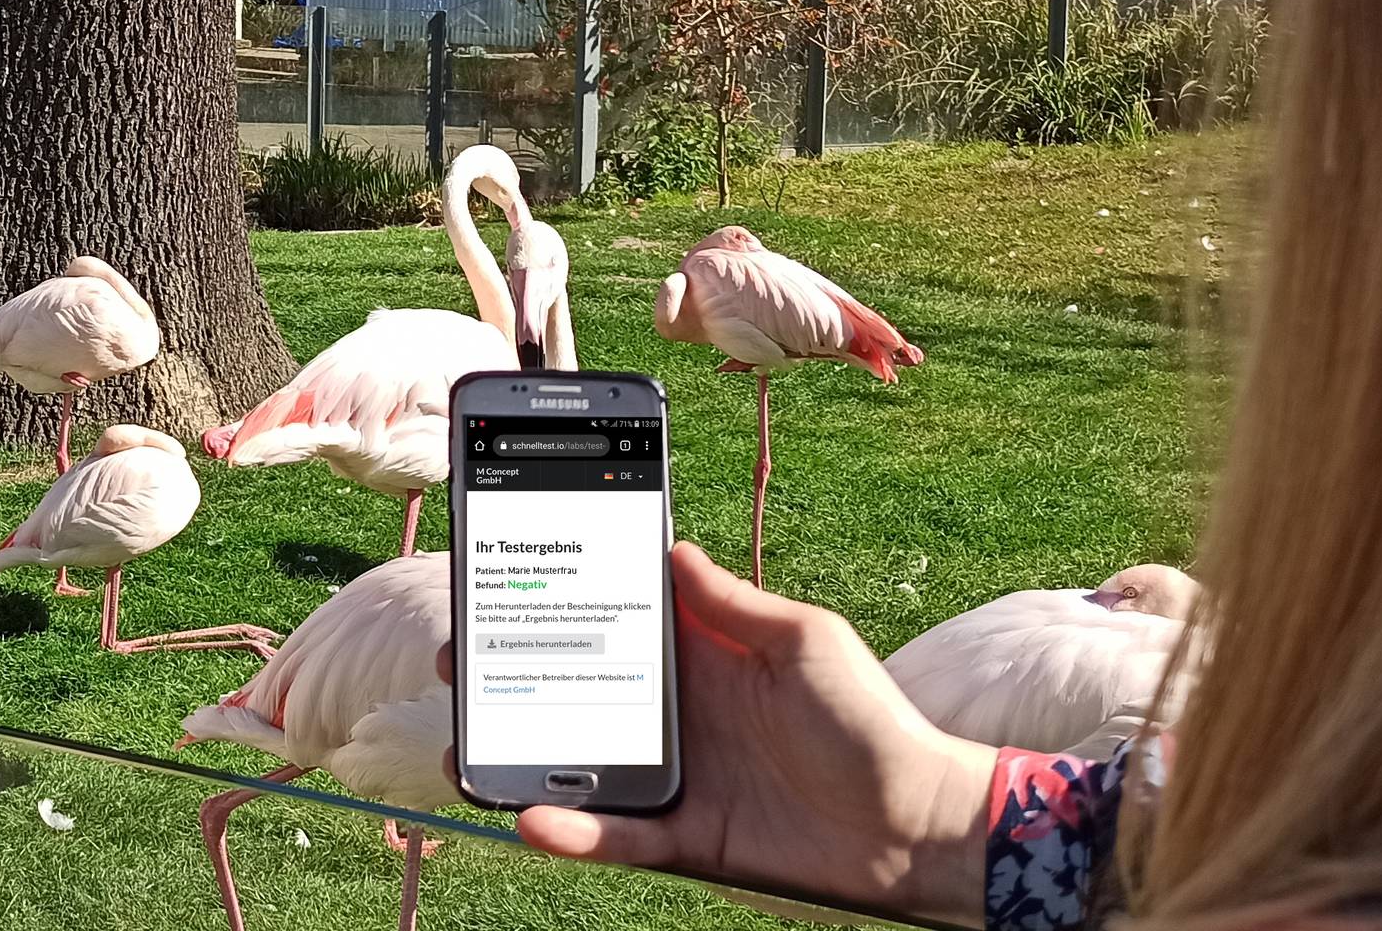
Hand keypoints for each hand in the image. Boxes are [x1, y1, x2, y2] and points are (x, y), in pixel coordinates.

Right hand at [441, 542, 994, 925]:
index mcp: (704, 654)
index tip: (507, 573)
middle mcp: (678, 712)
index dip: (565, 596)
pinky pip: (615, 834)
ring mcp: (676, 775)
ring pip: (577, 761)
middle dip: (513, 673)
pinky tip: (532, 817)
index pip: (618, 617)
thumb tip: (671, 546)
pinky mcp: (685, 836)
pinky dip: (571, 830)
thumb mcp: (806, 641)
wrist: (919, 826)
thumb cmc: (873, 721)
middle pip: (576, 688)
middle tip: (463, 657)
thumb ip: (733, 603)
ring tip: (466, 739)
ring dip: (520, 752)